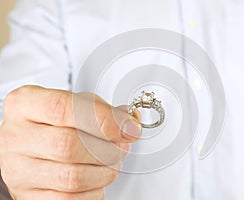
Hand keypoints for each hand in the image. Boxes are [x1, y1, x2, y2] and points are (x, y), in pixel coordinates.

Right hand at [0, 86, 140, 199]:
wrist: (29, 146)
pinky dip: (94, 189)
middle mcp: (16, 137)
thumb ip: (101, 110)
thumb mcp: (74, 104)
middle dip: (108, 147)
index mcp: (25, 104)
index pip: (62, 108)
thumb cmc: (54, 123)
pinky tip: (96, 176)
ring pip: (72, 177)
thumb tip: (129, 123)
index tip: (128, 127)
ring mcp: (19, 170)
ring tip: (112, 160)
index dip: (103, 119)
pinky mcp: (28, 196)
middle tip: (123, 145)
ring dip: (105, 170)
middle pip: (68, 145)